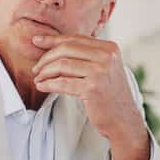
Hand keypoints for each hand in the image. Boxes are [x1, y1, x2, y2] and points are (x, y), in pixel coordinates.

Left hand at [31, 34, 149, 159]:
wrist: (123, 120)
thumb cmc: (109, 95)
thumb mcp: (103, 69)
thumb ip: (85, 56)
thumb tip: (54, 44)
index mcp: (109, 48)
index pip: (75, 39)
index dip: (53, 39)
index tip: (36, 41)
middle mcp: (107, 57)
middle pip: (66, 49)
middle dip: (46, 58)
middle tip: (36, 68)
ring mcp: (101, 72)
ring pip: (62, 64)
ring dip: (45, 72)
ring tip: (38, 79)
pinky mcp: (93, 89)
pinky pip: (63, 83)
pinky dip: (49, 84)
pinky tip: (42, 86)